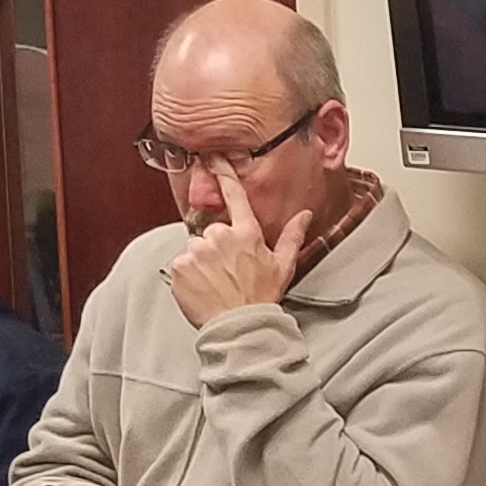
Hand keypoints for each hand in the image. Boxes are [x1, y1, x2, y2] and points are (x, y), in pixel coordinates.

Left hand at [164, 170, 310, 327]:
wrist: (239, 327)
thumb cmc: (262, 298)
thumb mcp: (283, 266)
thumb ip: (292, 236)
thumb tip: (304, 215)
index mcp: (246, 233)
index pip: (233, 196)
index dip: (223, 173)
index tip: (214, 158)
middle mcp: (220, 237)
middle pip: (212, 231)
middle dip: (216, 247)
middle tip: (228, 271)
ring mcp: (198, 251)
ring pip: (195, 248)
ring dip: (202, 261)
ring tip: (216, 282)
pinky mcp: (180, 267)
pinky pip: (181, 264)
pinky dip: (189, 275)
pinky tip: (202, 288)